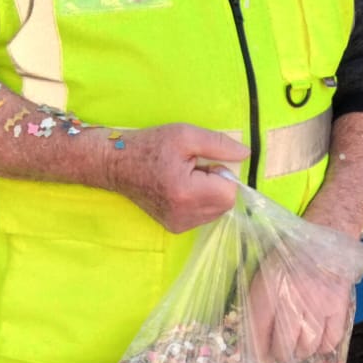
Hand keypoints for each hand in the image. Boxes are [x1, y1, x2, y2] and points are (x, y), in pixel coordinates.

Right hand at [107, 122, 244, 231]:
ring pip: (216, 211)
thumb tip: (246, 155)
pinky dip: (200, 202)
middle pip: (225, 203)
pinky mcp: (174, 227)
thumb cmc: (150, 145)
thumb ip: (219, 144)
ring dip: (209, 193)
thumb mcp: (185, 134)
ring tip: (185, 177)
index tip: (203, 162)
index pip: (230, 192)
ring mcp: (178, 225)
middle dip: (217, 184)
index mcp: (187, 193)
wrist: (116, 164)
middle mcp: (184, 215)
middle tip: (194, 168)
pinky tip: (181, 189)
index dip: (222, 174)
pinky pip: (203, 216)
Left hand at [244, 251, 352, 362]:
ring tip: (299, 346)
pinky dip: (322, 346)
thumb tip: (253, 332)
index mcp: (270, 288)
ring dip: (301, 352)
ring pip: (307, 347)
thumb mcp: (265, 272)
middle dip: (280, 354)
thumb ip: (257, 300)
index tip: (261, 355)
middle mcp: (293, 299)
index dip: (259, 349)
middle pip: (284, 346)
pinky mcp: (339, 307)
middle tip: (280, 352)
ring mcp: (319, 305)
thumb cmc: (290, 254)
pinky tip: (317, 340)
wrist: (325, 238)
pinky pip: (330, 341)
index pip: (259, 331)